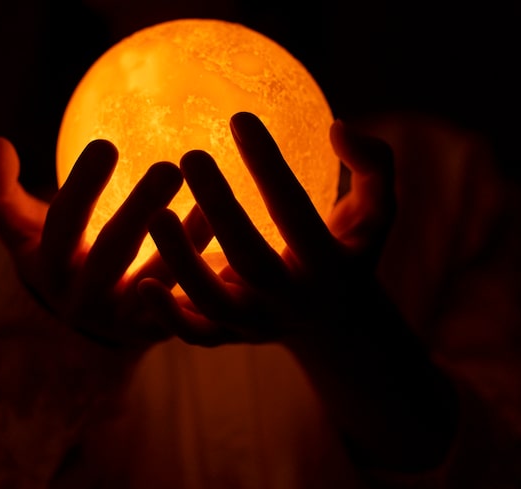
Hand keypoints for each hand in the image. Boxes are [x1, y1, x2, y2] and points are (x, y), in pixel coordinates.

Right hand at [0, 137, 212, 349]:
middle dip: (139, 211)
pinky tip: (228, 237)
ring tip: (212, 202)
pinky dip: (208, 273)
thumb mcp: (23, 233)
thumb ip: (1, 191)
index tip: (106, 144)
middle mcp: (86, 299)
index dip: (81, 188)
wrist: (88, 324)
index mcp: (51, 269)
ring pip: (158, 282)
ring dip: (186, 243)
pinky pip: (188, 304)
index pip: (61, 226)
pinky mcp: (161, 331)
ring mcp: (126, 319)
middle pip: (113, 255)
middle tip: (170, 168)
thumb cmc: (60, 259)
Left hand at [138, 111, 394, 345]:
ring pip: (213, 302)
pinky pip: (195, 333)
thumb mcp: (378, 213)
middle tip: (191, 155)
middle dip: (221, 209)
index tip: (240, 118)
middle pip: (251, 260)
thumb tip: (338, 125)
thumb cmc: (351, 253)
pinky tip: (141, 283)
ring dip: (182, 262)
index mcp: (328, 264)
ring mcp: (257, 323)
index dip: (268, 165)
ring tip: (156, 214)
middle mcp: (290, 299)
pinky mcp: (230, 338)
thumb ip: (374, 165)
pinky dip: (167, 316)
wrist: (336, 328)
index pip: (295, 211)